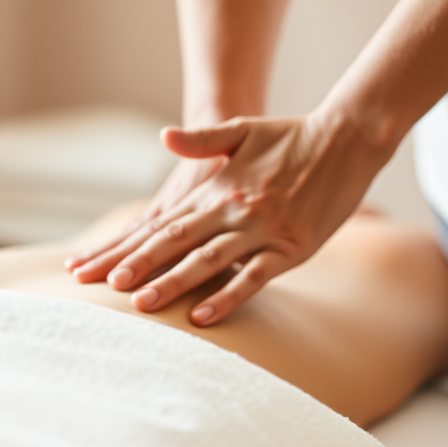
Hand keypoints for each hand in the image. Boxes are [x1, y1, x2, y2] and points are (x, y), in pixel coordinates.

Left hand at [69, 113, 394, 325]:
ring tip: (143, 305)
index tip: (99, 266)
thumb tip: (163, 136)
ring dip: (174, 282)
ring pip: (208, 261)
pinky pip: (254, 276)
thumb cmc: (292, 135)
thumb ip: (201, 139)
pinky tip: (204, 316)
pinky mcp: (291, 247)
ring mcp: (262, 229)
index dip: (131, 246)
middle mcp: (233, 210)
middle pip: (176, 243)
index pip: (164, 224)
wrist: (347, 137)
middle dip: (140, 266)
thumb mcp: (242, 130)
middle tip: (104, 289)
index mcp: (217, 189)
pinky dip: (228, 296)